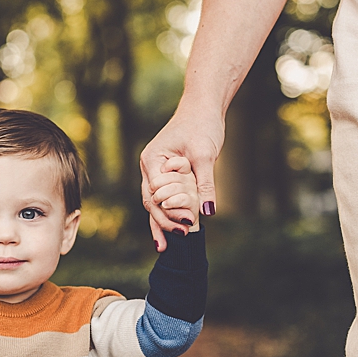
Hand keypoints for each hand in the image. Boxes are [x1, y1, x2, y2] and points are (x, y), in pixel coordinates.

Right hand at [140, 102, 223, 249]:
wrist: (203, 109)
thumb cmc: (202, 126)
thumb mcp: (205, 155)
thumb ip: (204, 184)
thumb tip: (207, 212)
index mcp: (152, 161)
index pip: (156, 193)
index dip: (169, 211)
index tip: (187, 224)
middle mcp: (150, 169)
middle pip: (151, 202)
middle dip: (162, 222)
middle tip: (177, 240)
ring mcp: (156, 173)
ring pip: (155, 203)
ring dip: (161, 223)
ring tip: (164, 247)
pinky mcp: (167, 175)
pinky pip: (164, 198)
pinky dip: (168, 213)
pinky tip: (172, 230)